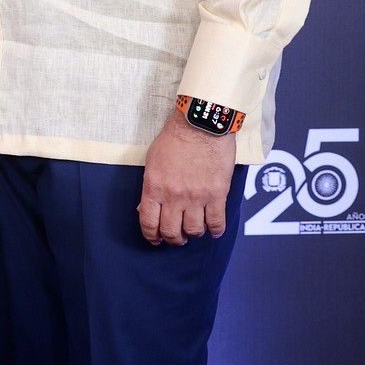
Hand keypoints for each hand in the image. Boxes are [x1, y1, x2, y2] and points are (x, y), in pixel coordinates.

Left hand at [138, 113, 236, 244]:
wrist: (200, 125)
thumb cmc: (174, 139)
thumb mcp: (152, 162)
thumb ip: (151, 186)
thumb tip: (147, 208)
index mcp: (154, 187)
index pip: (149, 222)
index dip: (151, 236)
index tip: (155, 239)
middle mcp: (174, 196)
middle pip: (171, 231)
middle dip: (173, 239)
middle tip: (177, 237)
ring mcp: (196, 197)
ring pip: (194, 230)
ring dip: (193, 234)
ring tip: (194, 230)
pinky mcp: (217, 194)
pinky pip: (216, 222)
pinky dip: (215, 230)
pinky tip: (214, 230)